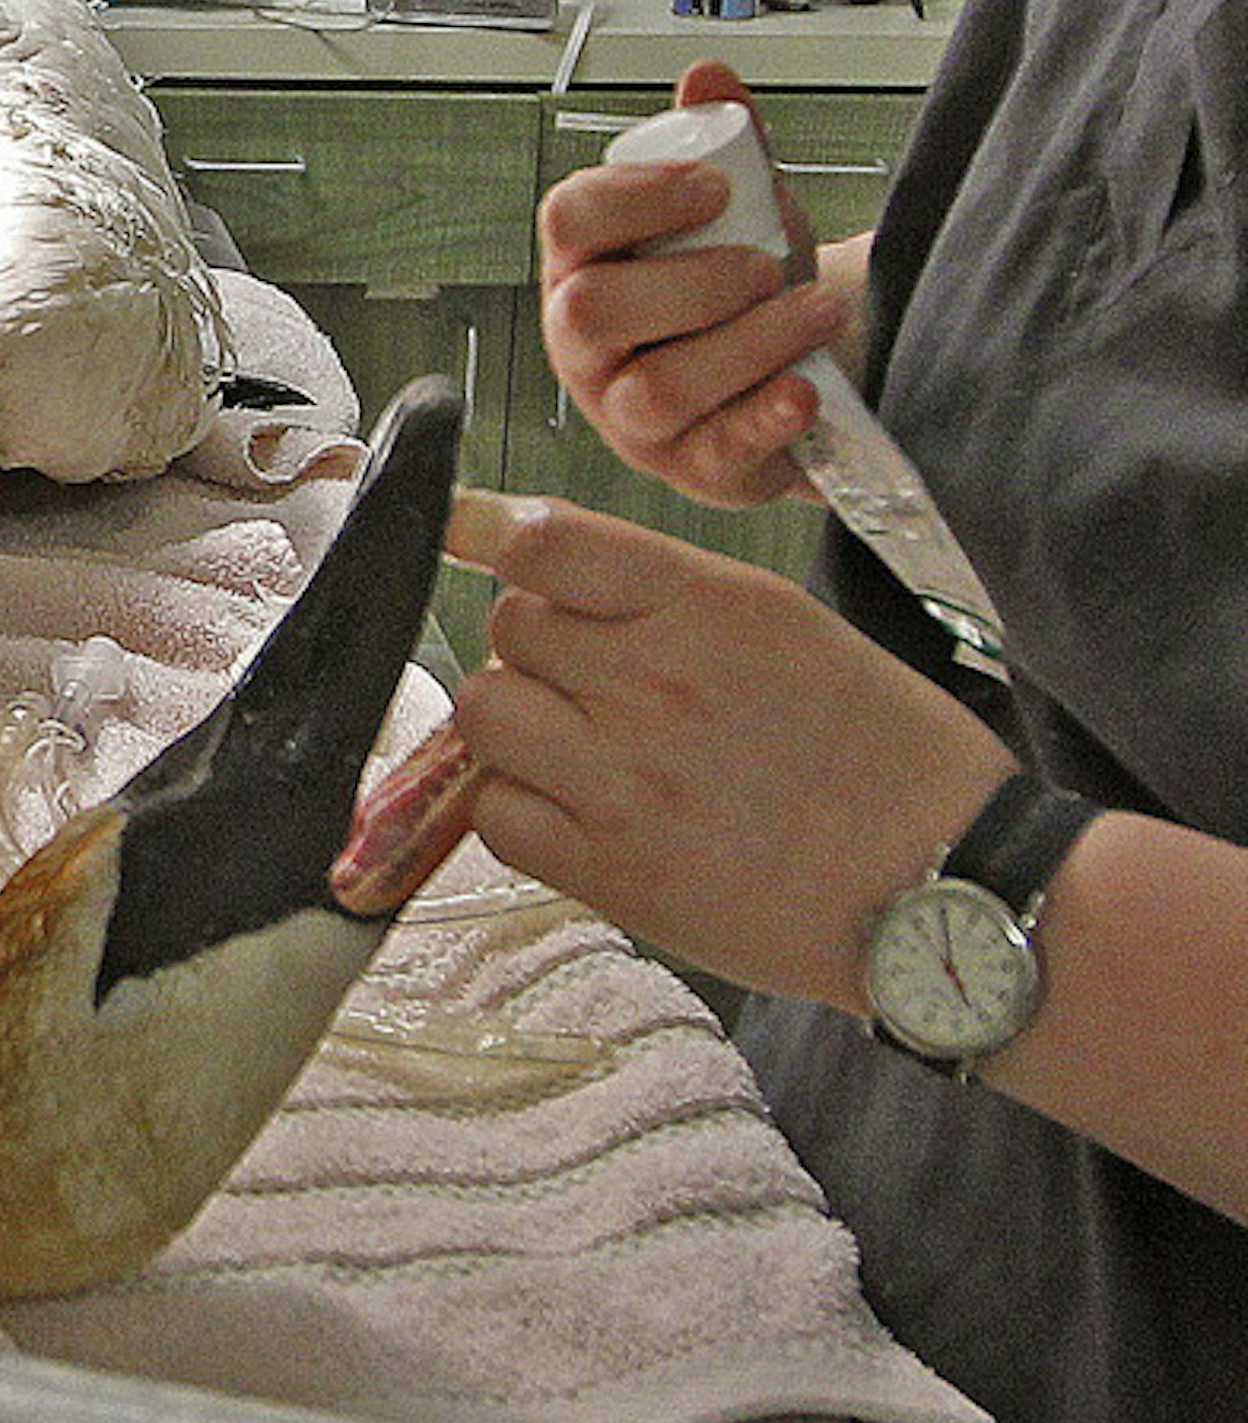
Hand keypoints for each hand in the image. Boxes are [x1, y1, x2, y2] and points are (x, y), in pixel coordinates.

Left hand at [446, 491, 1016, 1005]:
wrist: (943, 882)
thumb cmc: (880, 754)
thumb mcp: (784, 625)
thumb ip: (661, 592)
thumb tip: (541, 561)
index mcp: (707, 604)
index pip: (543, 544)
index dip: (496, 540)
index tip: (479, 545)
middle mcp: (655, 680)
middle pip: (507, 627)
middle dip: (535, 648)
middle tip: (588, 684)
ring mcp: (623, 779)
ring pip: (486, 713)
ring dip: (516, 725)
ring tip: (578, 749)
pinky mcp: (608, 871)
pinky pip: (496, 815)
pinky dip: (518, 810)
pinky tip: (577, 813)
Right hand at [537, 61, 858, 506]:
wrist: (802, 368)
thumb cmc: (745, 290)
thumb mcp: (736, 210)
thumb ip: (724, 144)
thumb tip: (707, 76)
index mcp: (583, 266)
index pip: (568, 221)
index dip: (637, 199)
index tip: (714, 188)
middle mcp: (586, 348)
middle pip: (594, 312)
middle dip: (690, 280)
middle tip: (764, 263)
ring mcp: (628, 416)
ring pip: (658, 387)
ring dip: (749, 342)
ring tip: (815, 312)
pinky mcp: (688, 468)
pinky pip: (714, 449)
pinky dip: (766, 416)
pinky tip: (803, 389)